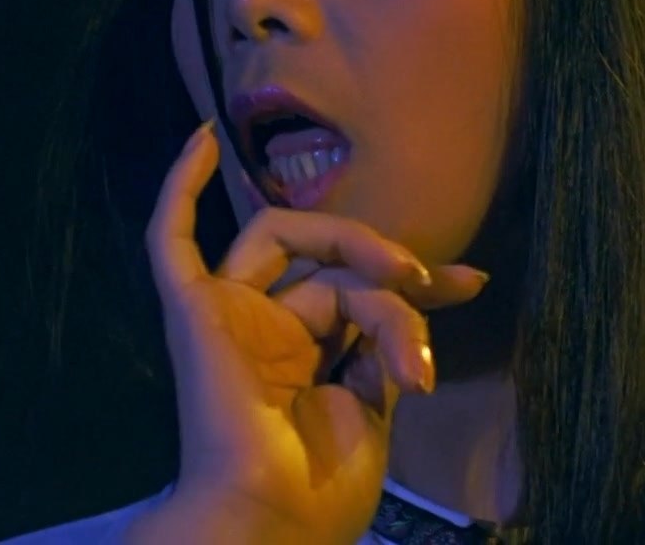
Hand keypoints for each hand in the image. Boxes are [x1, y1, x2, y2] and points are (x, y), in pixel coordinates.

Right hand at [138, 118, 490, 543]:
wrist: (274, 520)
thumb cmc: (320, 489)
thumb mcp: (374, 405)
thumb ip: (382, 344)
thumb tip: (413, 304)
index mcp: (305, 361)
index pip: (361, 291)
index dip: (418, 285)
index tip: (473, 282)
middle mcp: (266, 331)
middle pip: (334, 265)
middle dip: (392, 268)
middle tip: (430, 285)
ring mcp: (229, 317)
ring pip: (298, 246)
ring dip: (358, 252)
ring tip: (403, 283)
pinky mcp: (194, 312)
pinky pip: (171, 241)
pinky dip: (179, 188)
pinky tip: (202, 139)